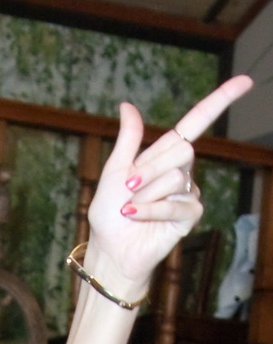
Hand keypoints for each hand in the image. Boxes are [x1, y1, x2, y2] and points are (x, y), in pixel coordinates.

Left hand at [86, 75, 252, 299]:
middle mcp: (181, 170)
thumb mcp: (114, 170)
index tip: (246, 81)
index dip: (221, 100)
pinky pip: (176, 202)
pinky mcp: (190, 216)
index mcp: (165, 154)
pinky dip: (152, 209)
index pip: (197, 122)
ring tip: (133, 208)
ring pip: (176, 176)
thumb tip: (127, 105)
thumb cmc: (110, 214)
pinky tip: (137, 217)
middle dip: (150, 168)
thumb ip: (128, 139)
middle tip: (129, 188)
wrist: (111, 250)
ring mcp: (188, 193)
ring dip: (147, 193)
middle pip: (182, 149)